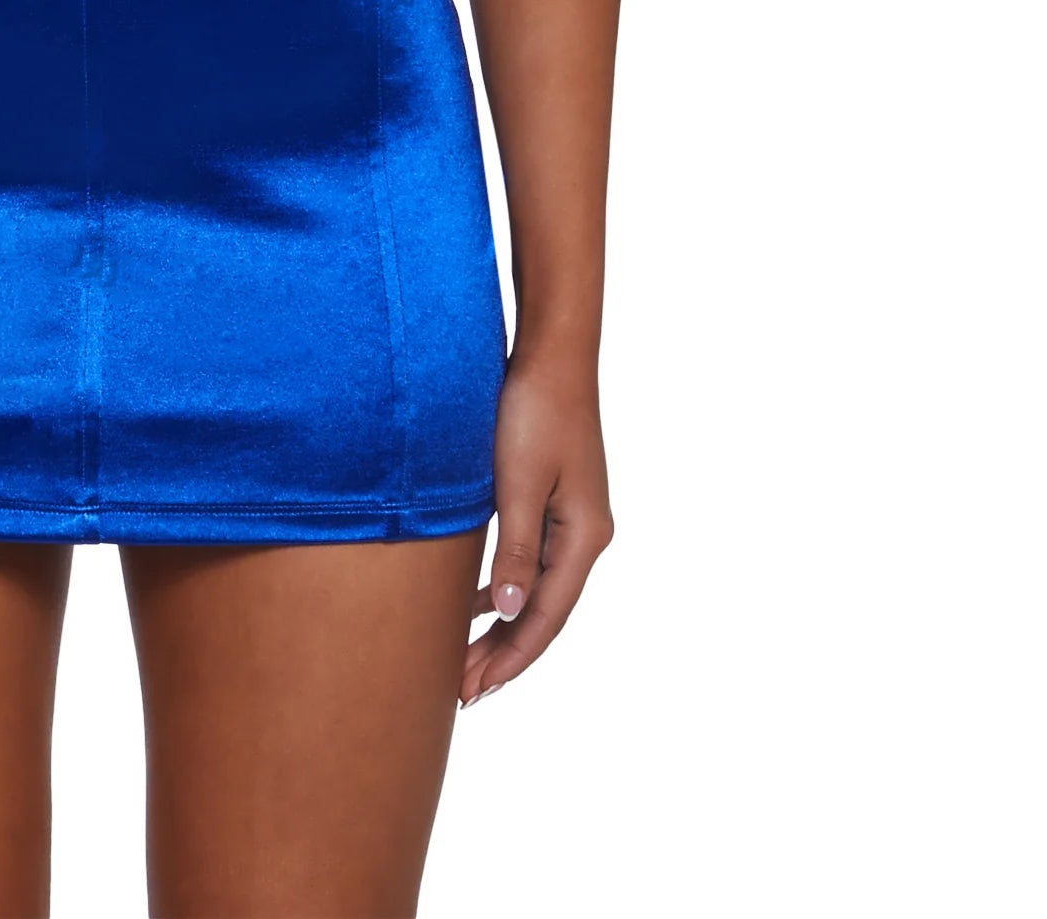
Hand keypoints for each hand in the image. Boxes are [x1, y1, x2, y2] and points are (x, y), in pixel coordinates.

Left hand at [462, 348, 612, 704]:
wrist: (553, 354)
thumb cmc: (534, 412)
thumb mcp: (518, 485)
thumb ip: (515, 551)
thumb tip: (509, 613)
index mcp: (584, 538)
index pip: (545, 618)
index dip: (510, 659)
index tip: (474, 692)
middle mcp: (585, 536)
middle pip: (543, 612)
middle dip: (502, 653)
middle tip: (460, 692)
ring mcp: (573, 519)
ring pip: (535, 591)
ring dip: (502, 625)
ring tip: (464, 660)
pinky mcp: (554, 500)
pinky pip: (530, 563)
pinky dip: (504, 589)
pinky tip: (478, 602)